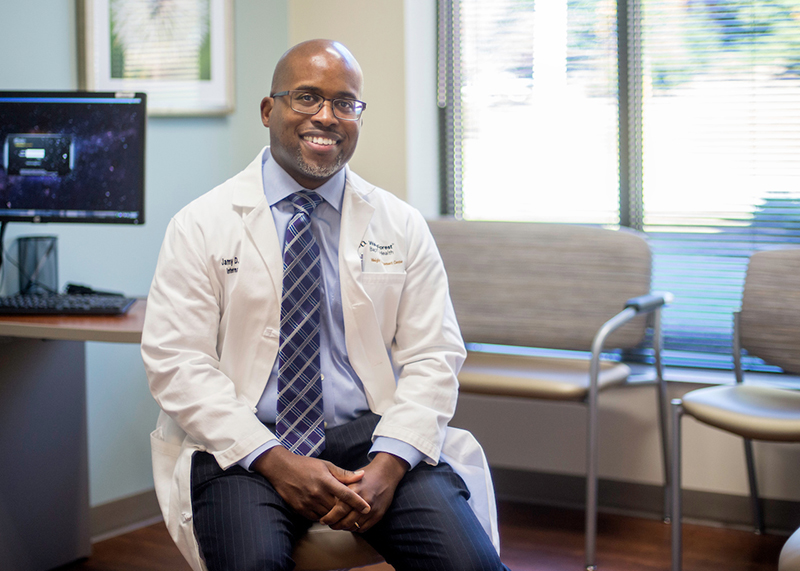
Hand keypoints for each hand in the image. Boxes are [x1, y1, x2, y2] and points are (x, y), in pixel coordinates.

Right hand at [252, 445, 370, 520]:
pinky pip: (316, 518)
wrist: (281, 469)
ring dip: (336, 515)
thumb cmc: (306, 465)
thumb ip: (344, 473)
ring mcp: (308, 502)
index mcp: (326, 480)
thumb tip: (362, 475)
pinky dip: (323, 516)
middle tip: (356, 512)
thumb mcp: (326, 465)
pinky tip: (326, 511)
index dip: (358, 502)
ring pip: (328, 515)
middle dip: (347, 510)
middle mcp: (317, 493)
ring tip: (342, 513)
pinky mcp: (300, 509)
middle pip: (338, 507)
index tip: (367, 508)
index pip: (346, 494)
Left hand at [320, 452, 408, 532]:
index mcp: (355, 490)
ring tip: (339, 524)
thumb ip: (339, 489)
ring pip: (354, 526)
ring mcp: (372, 509)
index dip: (329, 517)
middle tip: (329, 524)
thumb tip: (324, 500)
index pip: (339, 509)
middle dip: (335, 525)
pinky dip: (355, 529)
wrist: (385, 474)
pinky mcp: (378, 515)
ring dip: (344, 528)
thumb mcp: (350, 478)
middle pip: (346, 521)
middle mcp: (364, 500)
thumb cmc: (365, 476)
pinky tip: (351, 524)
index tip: (323, 519)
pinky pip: (363, 528)